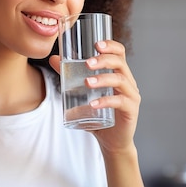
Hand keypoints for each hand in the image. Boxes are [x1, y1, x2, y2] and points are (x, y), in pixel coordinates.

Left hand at [49, 40, 140, 154]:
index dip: (111, 45)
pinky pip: (120, 102)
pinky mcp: (131, 110)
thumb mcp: (83, 93)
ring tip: (87, 82)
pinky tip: (93, 104)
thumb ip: (70, 77)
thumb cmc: (99, 114)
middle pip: (120, 63)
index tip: (96, 44)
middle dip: (104, 60)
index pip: (119, 53)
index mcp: (119, 73)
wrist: (111, 141)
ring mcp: (131, 96)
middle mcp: (128, 82)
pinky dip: (105, 101)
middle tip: (88, 63)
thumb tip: (54, 60)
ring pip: (121, 80)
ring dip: (103, 79)